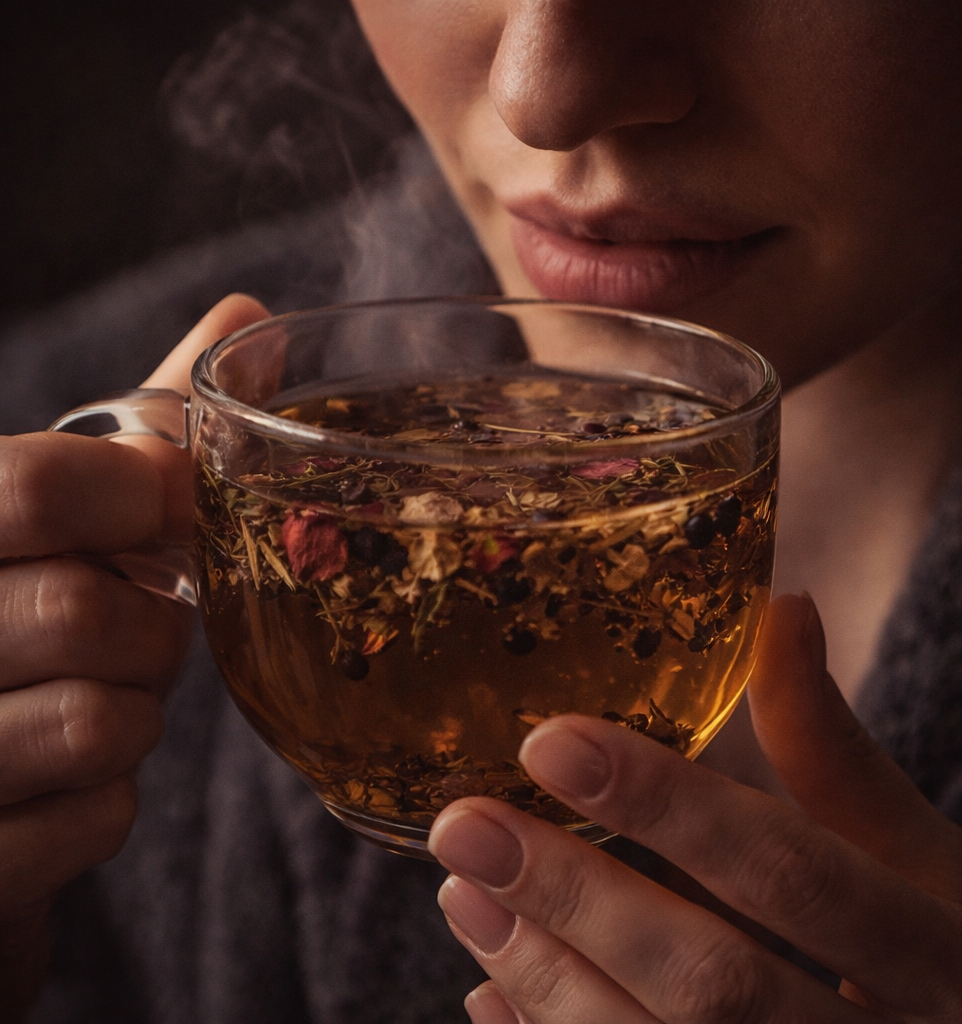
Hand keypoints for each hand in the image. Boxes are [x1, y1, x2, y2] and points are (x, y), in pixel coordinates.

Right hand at [0, 295, 269, 1018]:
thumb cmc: (18, 637)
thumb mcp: (59, 516)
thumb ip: (141, 424)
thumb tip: (249, 313)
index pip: (40, 487)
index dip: (146, 501)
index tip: (177, 513)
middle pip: (83, 612)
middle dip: (151, 631)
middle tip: (135, 632)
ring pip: (99, 724)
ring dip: (135, 716)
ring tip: (93, 704)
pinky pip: (93, 821)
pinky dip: (111, 802)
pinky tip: (63, 789)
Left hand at [428, 594, 961, 1022]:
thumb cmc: (956, 961)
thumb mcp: (925, 859)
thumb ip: (837, 751)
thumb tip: (780, 609)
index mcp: (950, 962)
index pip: (791, 872)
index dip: (669, 805)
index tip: (550, 741)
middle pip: (712, 983)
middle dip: (576, 902)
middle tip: (467, 825)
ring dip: (546, 978)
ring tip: (464, 894)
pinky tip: (493, 991)